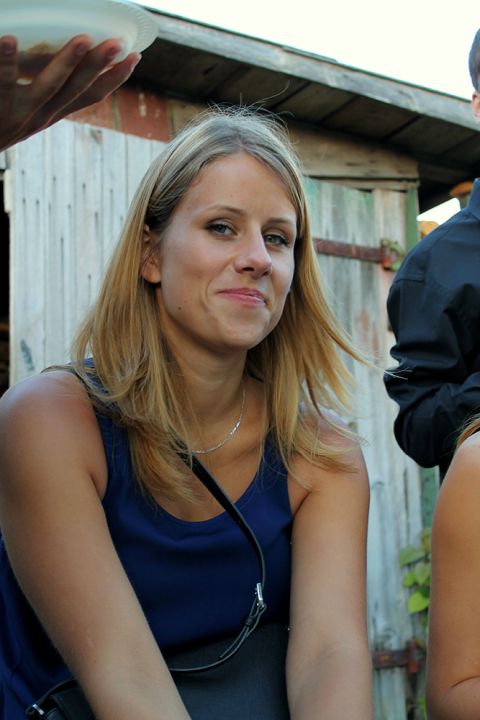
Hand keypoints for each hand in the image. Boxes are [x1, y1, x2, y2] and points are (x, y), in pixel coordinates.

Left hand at [0, 34, 140, 150]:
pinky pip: (1, 80)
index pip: (90, 96)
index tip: (135, 57)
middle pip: (77, 89)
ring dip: (67, 61)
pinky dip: (5, 59)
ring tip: (83, 38)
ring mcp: (19, 113)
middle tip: (118, 43)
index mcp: (51, 115)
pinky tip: (8, 37)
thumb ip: (42, 90)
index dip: (114, 79)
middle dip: (100, 65)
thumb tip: (63, 57)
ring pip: (49, 87)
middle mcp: (40, 116)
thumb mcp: (24, 111)